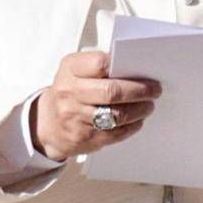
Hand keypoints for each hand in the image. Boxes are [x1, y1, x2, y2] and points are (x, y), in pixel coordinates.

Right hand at [30, 50, 160, 160]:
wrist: (47, 123)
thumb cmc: (69, 91)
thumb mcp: (75, 70)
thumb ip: (98, 65)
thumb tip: (133, 65)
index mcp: (70, 70)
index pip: (100, 64)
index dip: (122, 65)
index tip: (141, 68)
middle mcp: (70, 93)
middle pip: (112, 92)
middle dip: (139, 91)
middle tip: (155, 90)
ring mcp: (75, 118)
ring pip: (116, 115)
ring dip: (139, 110)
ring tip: (149, 105)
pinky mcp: (84, 138)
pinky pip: (114, 133)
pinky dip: (131, 126)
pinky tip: (137, 120)